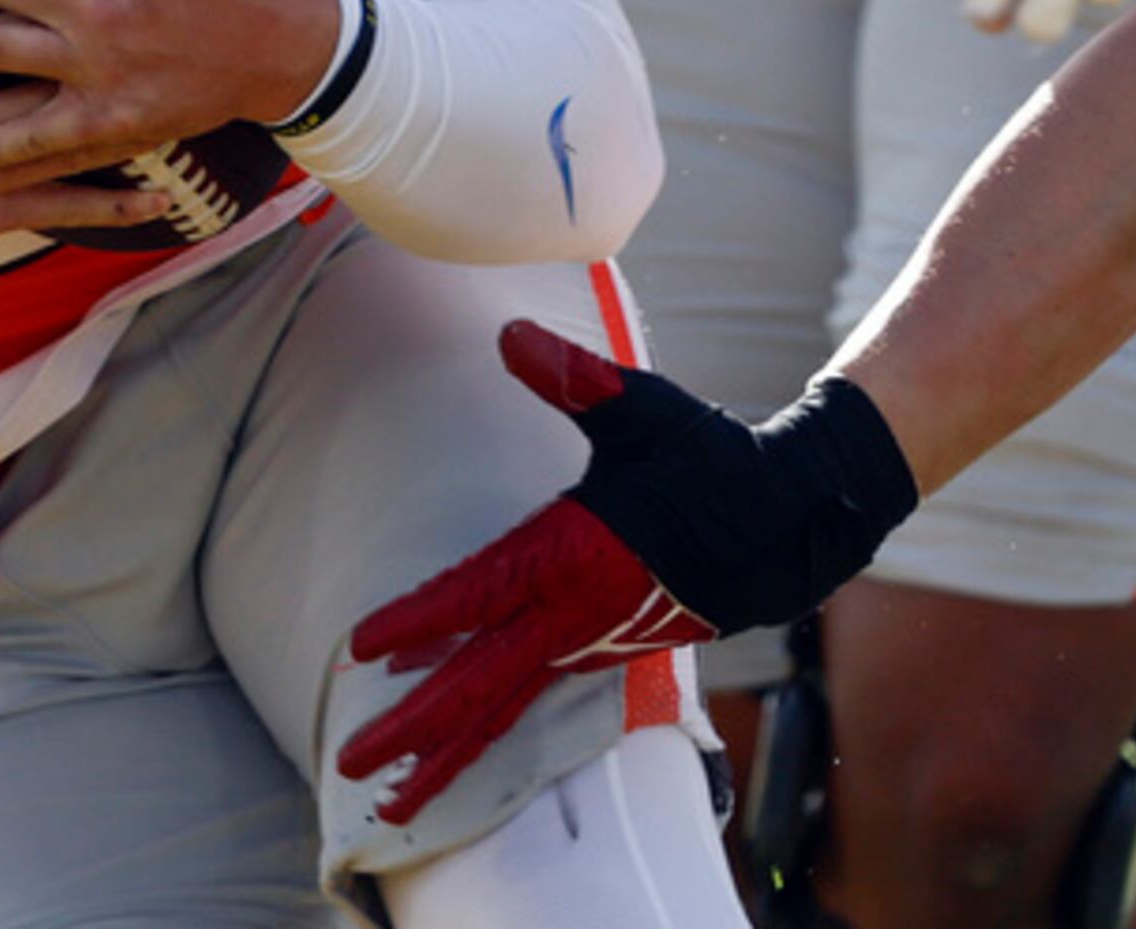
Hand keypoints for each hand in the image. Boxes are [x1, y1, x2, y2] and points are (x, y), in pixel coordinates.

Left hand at [335, 322, 917, 823]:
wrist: (785, 524)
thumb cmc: (707, 460)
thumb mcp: (641, 411)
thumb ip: (574, 379)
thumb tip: (513, 337)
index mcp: (573, 555)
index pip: (477, 594)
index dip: (417, 620)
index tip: (361, 649)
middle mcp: (573, 613)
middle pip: (479, 684)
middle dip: (414, 729)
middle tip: (350, 765)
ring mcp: (587, 640)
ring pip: (503, 707)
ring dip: (447, 752)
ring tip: (394, 798)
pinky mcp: (601, 650)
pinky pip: (528, 697)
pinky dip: (485, 722)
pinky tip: (452, 728)